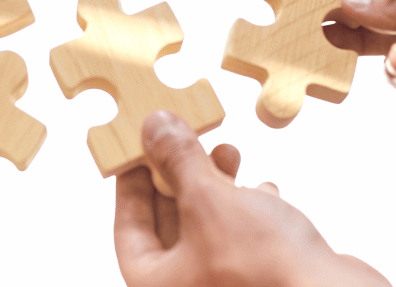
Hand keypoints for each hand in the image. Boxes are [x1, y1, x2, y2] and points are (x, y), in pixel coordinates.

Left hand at [114, 111, 388, 286]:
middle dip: (181, 176)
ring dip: (217, 184)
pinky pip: (244, 240)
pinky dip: (249, 209)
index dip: (132, 185)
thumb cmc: (264, 268)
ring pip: (210, 227)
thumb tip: (154, 125)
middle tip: (188, 140)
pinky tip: (264, 189)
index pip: (129, 230)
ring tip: (229, 151)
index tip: (139, 150)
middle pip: (171, 224)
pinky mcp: (265, 281)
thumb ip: (178, 160)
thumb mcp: (208, 199)